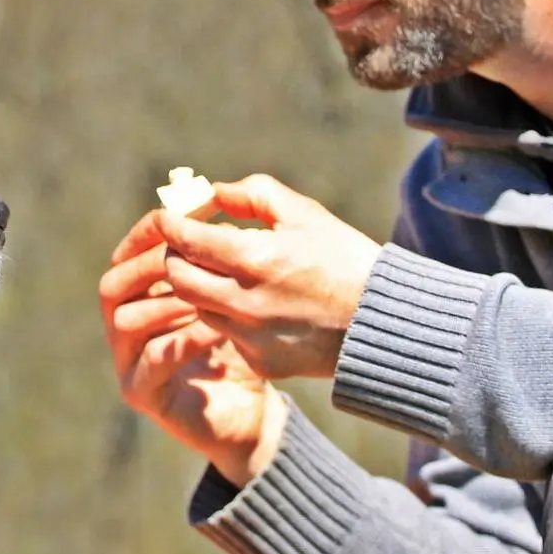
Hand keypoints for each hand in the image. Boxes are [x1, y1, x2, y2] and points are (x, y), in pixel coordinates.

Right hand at [98, 238, 288, 486]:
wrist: (254, 410)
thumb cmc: (241, 345)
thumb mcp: (229, 294)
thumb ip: (214, 257)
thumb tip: (213, 200)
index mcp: (139, 299)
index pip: (123, 260)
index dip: (145, 238)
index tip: (180, 224)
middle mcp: (125, 329)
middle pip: (111, 286)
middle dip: (148, 268)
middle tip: (185, 260)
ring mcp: (129, 363)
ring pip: (125, 321)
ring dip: (165, 304)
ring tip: (204, 299)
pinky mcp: (143, 394)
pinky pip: (152, 360)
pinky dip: (182, 340)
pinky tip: (214, 332)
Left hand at [111, 173, 380, 380]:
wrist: (384, 324)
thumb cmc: (346, 259)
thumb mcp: (304, 213)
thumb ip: (252, 195)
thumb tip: (212, 192)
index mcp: (253, 258)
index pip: (184, 239)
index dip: (169, 223)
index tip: (169, 216)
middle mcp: (243, 301)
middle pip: (177, 277)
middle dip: (176, 255)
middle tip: (190, 244)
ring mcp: (249, 336)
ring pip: (197, 306)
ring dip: (201, 285)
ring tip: (228, 272)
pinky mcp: (259, 361)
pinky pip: (226, 333)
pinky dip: (230, 315)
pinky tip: (257, 304)